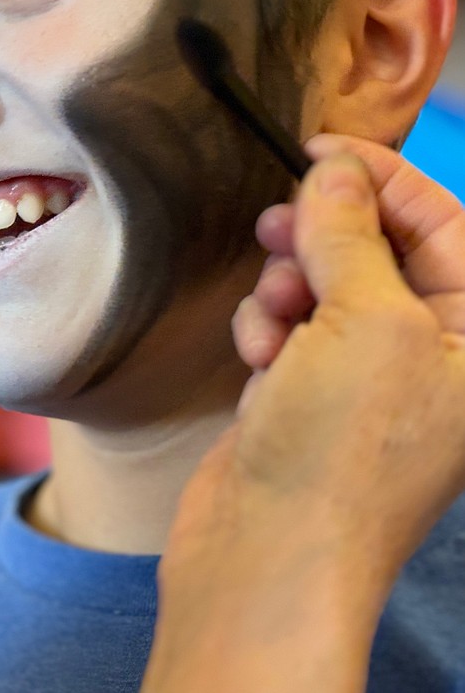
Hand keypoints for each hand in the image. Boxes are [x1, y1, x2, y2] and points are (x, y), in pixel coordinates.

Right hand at [229, 134, 464, 563]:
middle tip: (274, 228)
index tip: (317, 148)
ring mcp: (367, 376)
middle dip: (322, 237)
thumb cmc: (342, 446)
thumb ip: (349, 233)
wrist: (268, 553)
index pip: (445, 222)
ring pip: (321, 284)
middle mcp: (431, 352)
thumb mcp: (363, 321)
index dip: (383, 177)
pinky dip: (266, 334)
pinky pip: (289, 328)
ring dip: (285, 290)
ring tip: (271, 328)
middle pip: (377, 249)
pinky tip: (257, 367)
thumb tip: (334, 170)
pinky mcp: (309, 395)